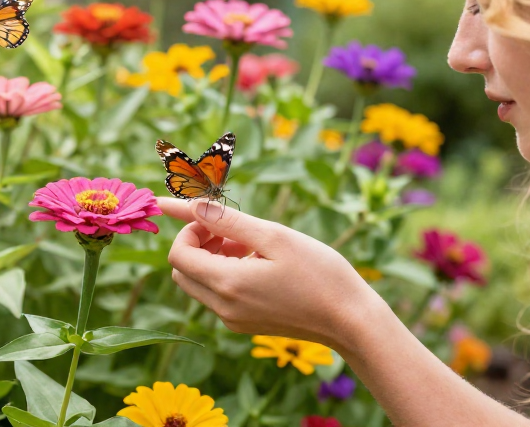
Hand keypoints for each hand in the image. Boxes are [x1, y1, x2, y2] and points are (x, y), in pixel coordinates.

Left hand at [159, 197, 374, 347]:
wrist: (350, 321)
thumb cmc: (319, 273)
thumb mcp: (274, 237)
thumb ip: (227, 220)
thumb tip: (190, 205)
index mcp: (227, 284)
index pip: (178, 254)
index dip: (190, 229)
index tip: (218, 219)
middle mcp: (223, 308)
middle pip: (183, 271)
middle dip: (198, 244)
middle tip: (232, 231)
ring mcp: (233, 320)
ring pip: (199, 283)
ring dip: (212, 258)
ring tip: (250, 244)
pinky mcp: (245, 325)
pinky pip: (218, 296)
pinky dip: (226, 274)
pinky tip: (258, 263)